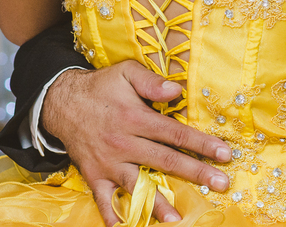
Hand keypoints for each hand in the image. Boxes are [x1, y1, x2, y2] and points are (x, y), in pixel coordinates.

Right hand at [42, 62, 230, 225]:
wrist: (60, 102)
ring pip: (138, 185)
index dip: (202, 144)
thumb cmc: (101, 87)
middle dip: (196, 173)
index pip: (175, 134)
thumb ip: (151, 81)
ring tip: (178, 219)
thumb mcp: (125, 73)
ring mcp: (108, 163)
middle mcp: (123, 143)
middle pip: (165, 161)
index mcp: (135, 118)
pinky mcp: (94, 176)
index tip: (225, 154)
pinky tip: (129, 226)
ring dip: (159, 203)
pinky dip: (114, 217)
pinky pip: (105, 201)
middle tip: (221, 184)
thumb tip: (177, 90)